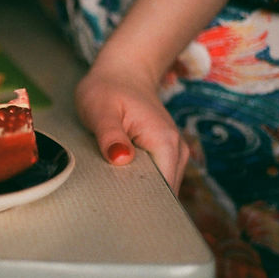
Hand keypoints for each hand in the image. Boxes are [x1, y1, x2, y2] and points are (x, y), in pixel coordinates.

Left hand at [74, 61, 188, 191]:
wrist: (123, 72)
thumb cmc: (109, 88)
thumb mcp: (101, 110)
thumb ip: (110, 136)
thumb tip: (120, 159)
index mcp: (165, 142)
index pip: (162, 191)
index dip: (140, 202)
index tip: (117, 205)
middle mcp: (177, 150)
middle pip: (163, 194)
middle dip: (137, 198)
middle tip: (109, 194)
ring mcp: (174, 154)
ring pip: (160, 189)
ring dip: (137, 190)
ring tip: (113, 181)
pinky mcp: (166, 155)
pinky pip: (156, 180)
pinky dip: (139, 182)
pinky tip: (121, 175)